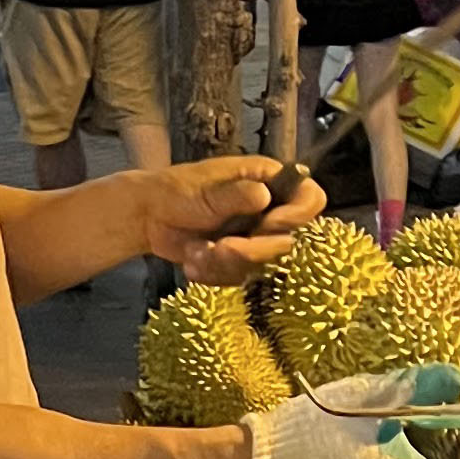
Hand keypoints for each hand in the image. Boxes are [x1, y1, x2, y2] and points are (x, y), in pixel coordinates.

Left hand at [143, 155, 325, 285]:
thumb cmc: (177, 191)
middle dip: (252, 250)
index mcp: (269, 181)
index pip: (311, 198)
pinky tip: (193, 260)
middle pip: (288, 240)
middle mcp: (270, 209)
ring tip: (196, 252)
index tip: (268, 224)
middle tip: (221, 247)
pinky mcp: (240, 261)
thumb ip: (235, 195)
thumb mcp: (205, 190)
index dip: (297, 216)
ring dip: (225, 263)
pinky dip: (213, 273)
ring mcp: (256, 237)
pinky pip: (239, 277)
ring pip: (262, 265)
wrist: (149, 217)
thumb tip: (263, 195)